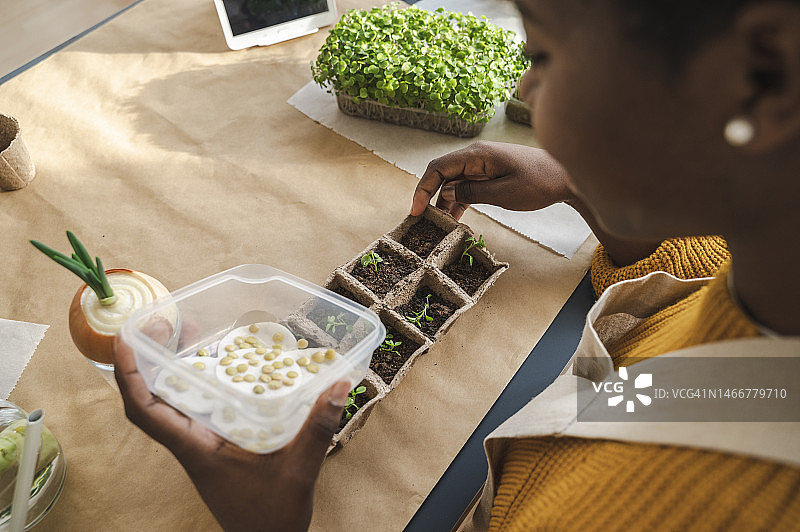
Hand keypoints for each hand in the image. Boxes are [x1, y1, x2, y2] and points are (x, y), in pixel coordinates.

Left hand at [114, 329, 349, 531]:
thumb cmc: (273, 518)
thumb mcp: (300, 470)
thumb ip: (318, 428)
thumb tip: (339, 385)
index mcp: (196, 450)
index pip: (146, 410)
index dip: (130, 375)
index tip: (127, 339)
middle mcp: (191, 445)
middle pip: (154, 398)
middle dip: (151, 358)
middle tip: (167, 322)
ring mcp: (202, 446)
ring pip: (174, 402)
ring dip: (173, 368)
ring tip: (190, 333)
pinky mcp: (215, 447)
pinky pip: (197, 409)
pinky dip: (200, 383)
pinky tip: (221, 366)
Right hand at [410, 141, 574, 219]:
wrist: (567, 177)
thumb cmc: (540, 183)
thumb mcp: (504, 194)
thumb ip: (472, 193)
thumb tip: (447, 194)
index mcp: (477, 155)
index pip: (438, 168)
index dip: (423, 188)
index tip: (416, 210)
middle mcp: (476, 157)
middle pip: (442, 173)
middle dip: (430, 196)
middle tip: (422, 221)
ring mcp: (483, 165)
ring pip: (454, 181)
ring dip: (445, 202)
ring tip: (439, 225)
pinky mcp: (491, 174)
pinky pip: (467, 186)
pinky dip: (459, 201)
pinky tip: (455, 219)